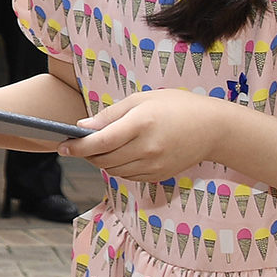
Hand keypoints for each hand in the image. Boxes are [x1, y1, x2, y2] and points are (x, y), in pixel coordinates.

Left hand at [62, 91, 233, 183]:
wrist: (214, 128)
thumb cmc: (176, 106)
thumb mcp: (141, 100)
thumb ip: (110, 115)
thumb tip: (82, 127)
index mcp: (140, 124)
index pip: (99, 142)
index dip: (77, 146)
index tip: (62, 145)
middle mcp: (146, 148)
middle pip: (103, 159)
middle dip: (85, 154)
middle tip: (75, 146)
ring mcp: (154, 165)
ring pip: (113, 171)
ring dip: (99, 162)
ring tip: (95, 149)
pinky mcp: (159, 175)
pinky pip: (128, 176)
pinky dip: (117, 168)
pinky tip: (117, 155)